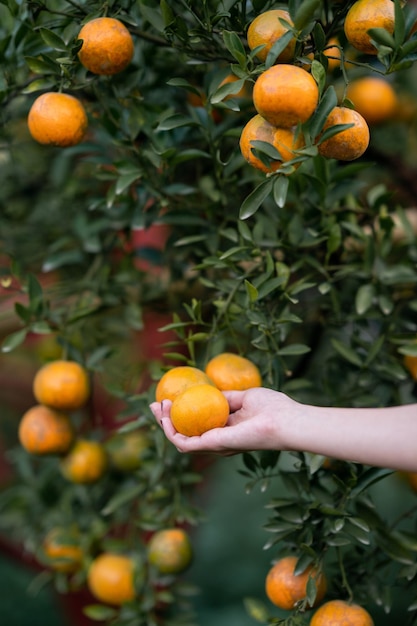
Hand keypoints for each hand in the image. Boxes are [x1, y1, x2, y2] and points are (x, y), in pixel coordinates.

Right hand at [149, 387, 295, 454]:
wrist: (284, 420)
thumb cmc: (272, 408)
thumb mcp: (246, 397)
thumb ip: (228, 397)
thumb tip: (212, 391)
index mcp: (226, 430)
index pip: (197, 424)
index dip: (180, 413)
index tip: (169, 399)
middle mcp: (218, 440)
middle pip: (184, 434)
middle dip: (166, 420)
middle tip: (155, 404)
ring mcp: (215, 445)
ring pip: (180, 440)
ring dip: (164, 424)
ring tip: (158, 406)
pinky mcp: (213, 445)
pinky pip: (184, 443)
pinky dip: (171, 431)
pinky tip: (165, 416)